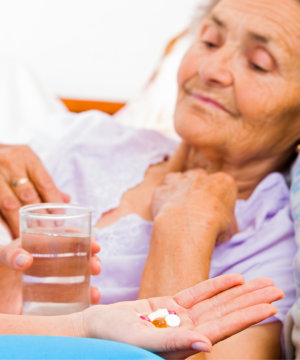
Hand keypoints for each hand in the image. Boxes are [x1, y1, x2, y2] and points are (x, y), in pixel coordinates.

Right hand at [0, 144, 69, 237]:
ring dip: (20, 223)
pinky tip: (11, 232)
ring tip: (28, 237)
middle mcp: (9, 163)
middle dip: (39, 217)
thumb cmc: (11, 161)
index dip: (54, 203)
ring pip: (10, 205)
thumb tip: (66, 200)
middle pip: (28, 195)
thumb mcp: (28, 164)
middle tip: (46, 233)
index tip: (59, 219)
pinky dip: (5, 222)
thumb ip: (44, 182)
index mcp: (26, 156)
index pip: (45, 183)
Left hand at [0, 238, 100, 312]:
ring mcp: (51, 285)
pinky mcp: (48, 304)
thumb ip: (9, 254)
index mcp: (42, 246)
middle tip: (96, 267)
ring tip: (95, 292)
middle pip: (78, 260)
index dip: (85, 240)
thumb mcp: (0, 255)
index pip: (69, 238)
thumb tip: (26, 260)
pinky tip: (89, 302)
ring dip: (90, 285)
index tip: (96, 246)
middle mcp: (51, 264)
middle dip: (92, 263)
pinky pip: (69, 303)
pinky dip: (83, 302)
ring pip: (77, 282)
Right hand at [79, 274, 282, 358]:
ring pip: (217, 302)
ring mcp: (180, 317)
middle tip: (278, 288)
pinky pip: (198, 292)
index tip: (270, 304)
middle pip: (227, 312)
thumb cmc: (113, 340)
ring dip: (240, 291)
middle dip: (253, 300)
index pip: (224, 327)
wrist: (94, 329)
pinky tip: (235, 279)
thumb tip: (207, 345)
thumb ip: (174, 343)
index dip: (248, 314)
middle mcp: (188, 331)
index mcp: (185, 344)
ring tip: (263, 281)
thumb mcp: (143, 343)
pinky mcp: (169, 305)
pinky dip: (216, 285)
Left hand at [152, 168, 237, 243]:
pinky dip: (164, 199)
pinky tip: (166, 211)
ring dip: (179, 190)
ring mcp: (179, 180)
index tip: (215, 213)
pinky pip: (163, 191)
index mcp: (223, 181)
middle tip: (197, 211)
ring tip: (180, 210)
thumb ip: (228, 222)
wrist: (188, 226)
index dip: (218, 200)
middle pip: (200, 180)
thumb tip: (226, 229)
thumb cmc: (214, 226)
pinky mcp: (162, 189)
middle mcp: (201, 176)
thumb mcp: (232, 228)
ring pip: (179, 180)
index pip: (223, 186)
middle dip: (198, 191)